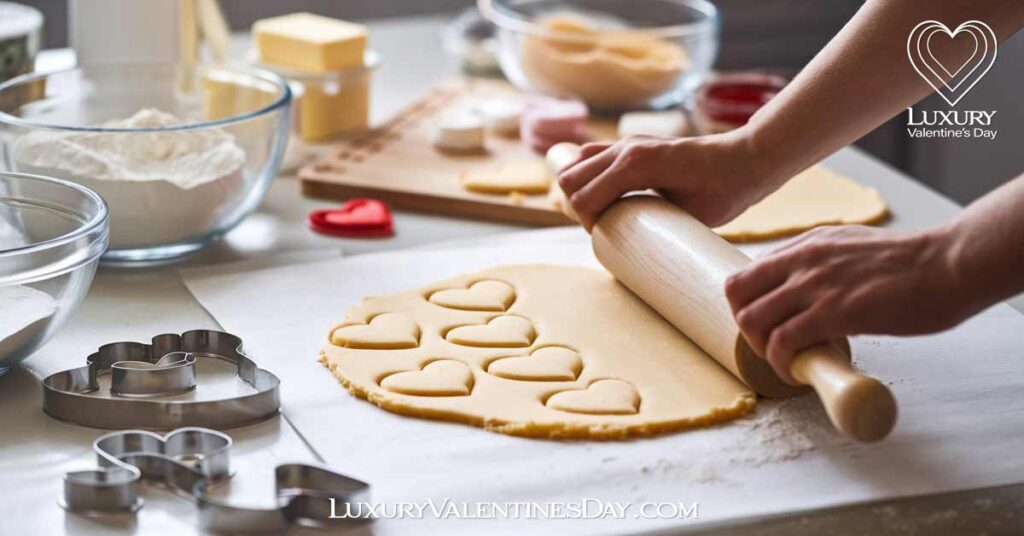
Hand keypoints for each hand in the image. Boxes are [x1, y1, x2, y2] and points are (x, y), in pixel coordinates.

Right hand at [556, 131, 776, 229]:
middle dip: (578, 206)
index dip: (587, 223)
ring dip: (581, 189)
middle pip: (570, 178)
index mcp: (637, 165)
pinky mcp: (633, 144)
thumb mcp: (691, 216)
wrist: (746, 159)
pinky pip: (593, 155)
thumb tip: (628, 244)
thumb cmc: (724, 190)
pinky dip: (590, 176)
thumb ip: (654, 224)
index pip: (583, 197)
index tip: (605, 236)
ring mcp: (628, 142)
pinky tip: (608, 194)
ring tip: (604, 210)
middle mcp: (627, 148)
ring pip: (576, 163)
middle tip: (603, 225)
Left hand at [725, 225, 964, 383]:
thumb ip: (823, 263)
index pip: (747, 272)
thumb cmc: (909, 264)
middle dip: (743, 326)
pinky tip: (797, 373)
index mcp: (805, 244)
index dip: (746, 305)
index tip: (763, 326)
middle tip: (767, 347)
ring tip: (784, 363)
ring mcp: (814, 285)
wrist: (948, 264)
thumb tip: (807, 289)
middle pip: (737, 294)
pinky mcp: (833, 312)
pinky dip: (781, 364)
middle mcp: (801, 260)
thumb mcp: (851, 247)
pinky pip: (783, 342)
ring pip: (752, 321)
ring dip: (760, 350)